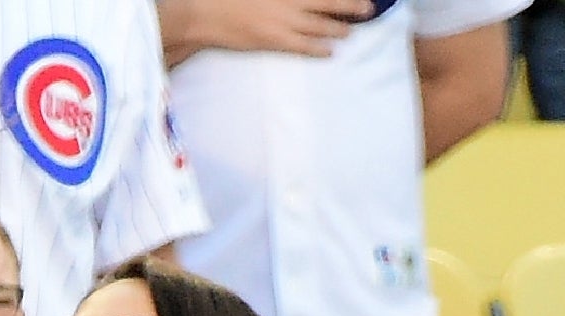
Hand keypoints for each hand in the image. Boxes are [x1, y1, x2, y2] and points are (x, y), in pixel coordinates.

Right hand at [191, 0, 374, 56]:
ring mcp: (284, 22)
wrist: (207, 14)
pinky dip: (320, 49)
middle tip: (368, 9)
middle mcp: (290, 3)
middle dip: (352, 6)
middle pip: (330, 3)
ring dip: (339, 28)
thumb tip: (297, 2)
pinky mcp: (274, 41)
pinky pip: (304, 47)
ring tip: (349, 31)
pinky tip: (330, 51)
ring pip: (321, 26)